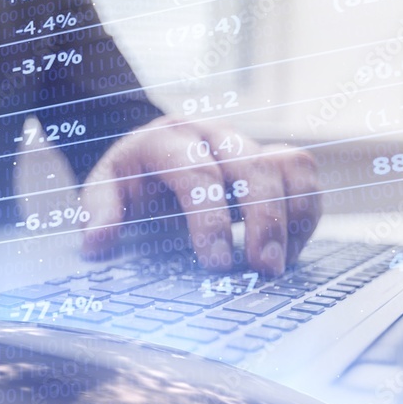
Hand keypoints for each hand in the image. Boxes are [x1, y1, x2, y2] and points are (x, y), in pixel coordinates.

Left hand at [80, 117, 320, 274]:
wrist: (149, 155)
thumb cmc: (129, 179)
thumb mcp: (104, 189)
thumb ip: (98, 211)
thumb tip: (97, 243)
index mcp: (165, 139)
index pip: (197, 173)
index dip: (210, 219)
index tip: (217, 263)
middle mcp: (210, 134)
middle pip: (252, 166)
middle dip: (264, 221)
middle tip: (262, 269)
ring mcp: (244, 142)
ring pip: (288, 165)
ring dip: (292, 217)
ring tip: (281, 264)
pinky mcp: (269, 156)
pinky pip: (303, 174)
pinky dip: (305, 210)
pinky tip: (290, 249)